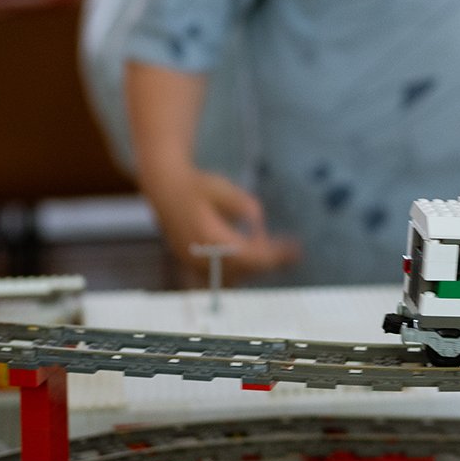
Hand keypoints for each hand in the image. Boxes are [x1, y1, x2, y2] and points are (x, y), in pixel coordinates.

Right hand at [149, 169, 299, 284]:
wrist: (164, 187)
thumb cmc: (196, 185)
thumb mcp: (225, 188)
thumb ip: (246, 207)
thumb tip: (260, 228)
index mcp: (208, 236)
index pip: (248, 256)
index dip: (274, 256)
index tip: (294, 250)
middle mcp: (199, 255)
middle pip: (244, 269)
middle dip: (270, 262)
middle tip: (293, 253)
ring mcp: (193, 262)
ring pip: (233, 276)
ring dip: (255, 268)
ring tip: (279, 256)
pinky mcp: (191, 263)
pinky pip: (220, 275)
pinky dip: (240, 270)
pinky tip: (255, 259)